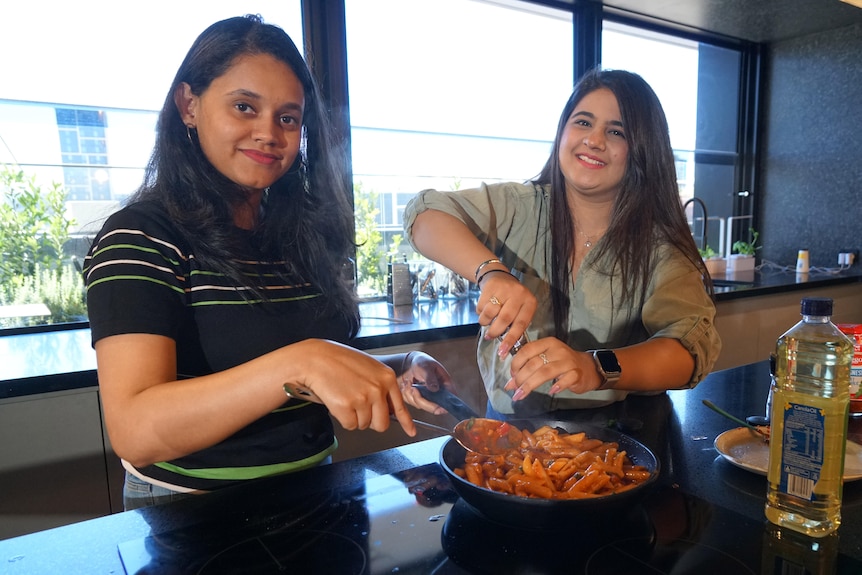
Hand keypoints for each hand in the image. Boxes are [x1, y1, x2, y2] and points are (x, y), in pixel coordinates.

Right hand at [288, 340, 415, 436]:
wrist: (316, 359)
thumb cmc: (339, 361)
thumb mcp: (368, 368)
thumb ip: (381, 386)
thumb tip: (386, 407)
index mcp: (386, 377)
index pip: (399, 406)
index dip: (406, 422)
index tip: (411, 432)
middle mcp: (378, 389)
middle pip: (382, 423)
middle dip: (371, 421)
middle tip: (359, 408)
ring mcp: (363, 398)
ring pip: (364, 425)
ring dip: (354, 416)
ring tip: (345, 397)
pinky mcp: (347, 407)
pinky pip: (350, 425)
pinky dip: (343, 418)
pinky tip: (338, 401)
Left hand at [397, 351, 455, 414]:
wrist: (410, 363)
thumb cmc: (422, 362)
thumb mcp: (427, 367)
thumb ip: (430, 378)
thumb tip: (435, 389)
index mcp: (446, 385)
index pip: (450, 399)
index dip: (446, 406)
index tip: (439, 408)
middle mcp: (438, 394)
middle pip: (434, 408)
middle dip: (421, 399)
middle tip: (414, 389)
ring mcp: (428, 398)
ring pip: (420, 405)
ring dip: (412, 394)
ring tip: (409, 381)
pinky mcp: (417, 400)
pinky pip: (411, 402)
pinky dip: (406, 393)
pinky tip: (407, 384)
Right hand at [477, 273, 536, 354]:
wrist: (500, 277)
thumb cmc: (512, 300)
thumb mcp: (520, 310)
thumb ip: (516, 325)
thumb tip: (506, 347)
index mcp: (529, 303)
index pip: (520, 324)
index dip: (511, 340)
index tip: (503, 352)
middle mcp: (519, 294)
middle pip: (505, 319)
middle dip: (495, 331)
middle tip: (490, 336)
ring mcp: (505, 289)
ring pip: (491, 312)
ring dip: (485, 322)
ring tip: (485, 322)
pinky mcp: (491, 286)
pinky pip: (481, 306)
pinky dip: (480, 313)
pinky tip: (483, 310)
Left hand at [503, 338, 601, 399]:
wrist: (588, 368)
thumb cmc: (561, 364)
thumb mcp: (545, 360)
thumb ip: (528, 368)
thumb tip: (509, 384)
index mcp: (547, 343)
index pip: (527, 350)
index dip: (516, 363)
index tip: (511, 375)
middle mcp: (557, 350)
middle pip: (534, 364)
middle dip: (521, 378)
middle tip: (514, 389)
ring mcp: (568, 361)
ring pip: (545, 372)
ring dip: (530, 385)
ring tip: (521, 394)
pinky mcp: (577, 373)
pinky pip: (565, 380)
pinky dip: (556, 386)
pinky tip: (550, 391)